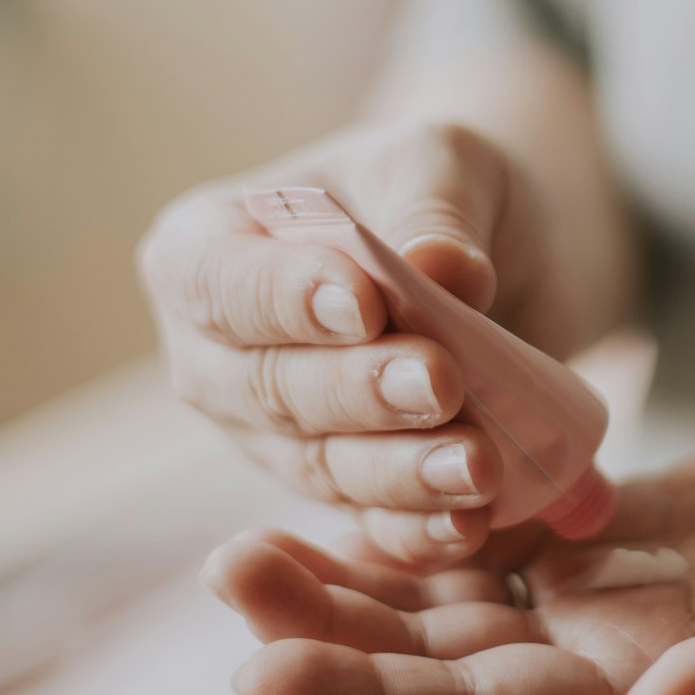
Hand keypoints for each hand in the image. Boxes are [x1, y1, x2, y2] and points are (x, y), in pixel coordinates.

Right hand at [140, 122, 580, 564]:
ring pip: (322, 466)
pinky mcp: (334, 491)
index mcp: (204, 248)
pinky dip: (418, 530)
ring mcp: (267, 436)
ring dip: (400, 474)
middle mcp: (215, 355)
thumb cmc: (433, 190)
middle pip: (272, 389)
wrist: (490, 251)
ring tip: (478, 465)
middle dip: (361, 392)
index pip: (226, 283)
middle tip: (443, 381)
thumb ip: (436, 213)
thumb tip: (444, 269)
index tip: (363, 304)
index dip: (288, 300)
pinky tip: (470, 524)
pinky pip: (367, 522)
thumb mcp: (443, 165)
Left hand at [202, 420, 694, 694]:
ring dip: (354, 578)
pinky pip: (499, 524)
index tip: (265, 673)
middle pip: (440, 661)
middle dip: (329, 633)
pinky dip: (425, 510)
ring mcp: (609, 595)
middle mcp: (610, 661)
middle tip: (226, 577)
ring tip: (247, 542)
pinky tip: (354, 477)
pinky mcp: (618, 528)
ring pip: (452, 597)